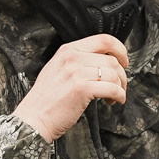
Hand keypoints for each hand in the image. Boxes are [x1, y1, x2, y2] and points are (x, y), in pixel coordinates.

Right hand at [13, 34, 129, 139]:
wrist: (34, 118)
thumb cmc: (45, 99)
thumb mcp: (57, 69)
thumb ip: (76, 61)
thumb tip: (102, 62)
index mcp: (67, 50)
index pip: (103, 40)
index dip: (120, 50)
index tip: (124, 61)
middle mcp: (72, 58)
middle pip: (112, 59)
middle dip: (122, 75)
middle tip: (120, 86)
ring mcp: (77, 72)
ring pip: (114, 74)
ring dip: (120, 87)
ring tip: (114, 97)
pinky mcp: (82, 89)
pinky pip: (112, 89)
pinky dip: (119, 96)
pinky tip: (114, 101)